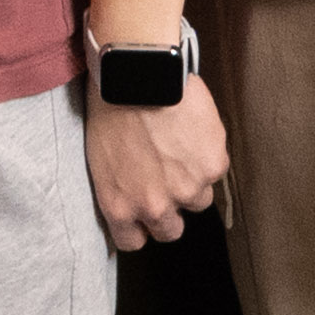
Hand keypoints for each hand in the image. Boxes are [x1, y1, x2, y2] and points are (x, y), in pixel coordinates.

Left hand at [86, 65, 227, 249]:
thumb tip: (131, 190)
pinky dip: (208, 153)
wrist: (138, 72)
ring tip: (180, 146)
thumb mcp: (99, 155)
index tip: (143, 212)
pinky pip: (214, 169)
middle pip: (170, 230)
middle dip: (170, 208)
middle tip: (166, 178)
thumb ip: (119, 185)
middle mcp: (153, 207)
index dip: (140, 226)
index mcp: (119, 205)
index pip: (133, 242)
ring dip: (192, 179)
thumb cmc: (110, 105)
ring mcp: (186, 190)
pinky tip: (193, 128)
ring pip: (198, 199)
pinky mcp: (211, 167)